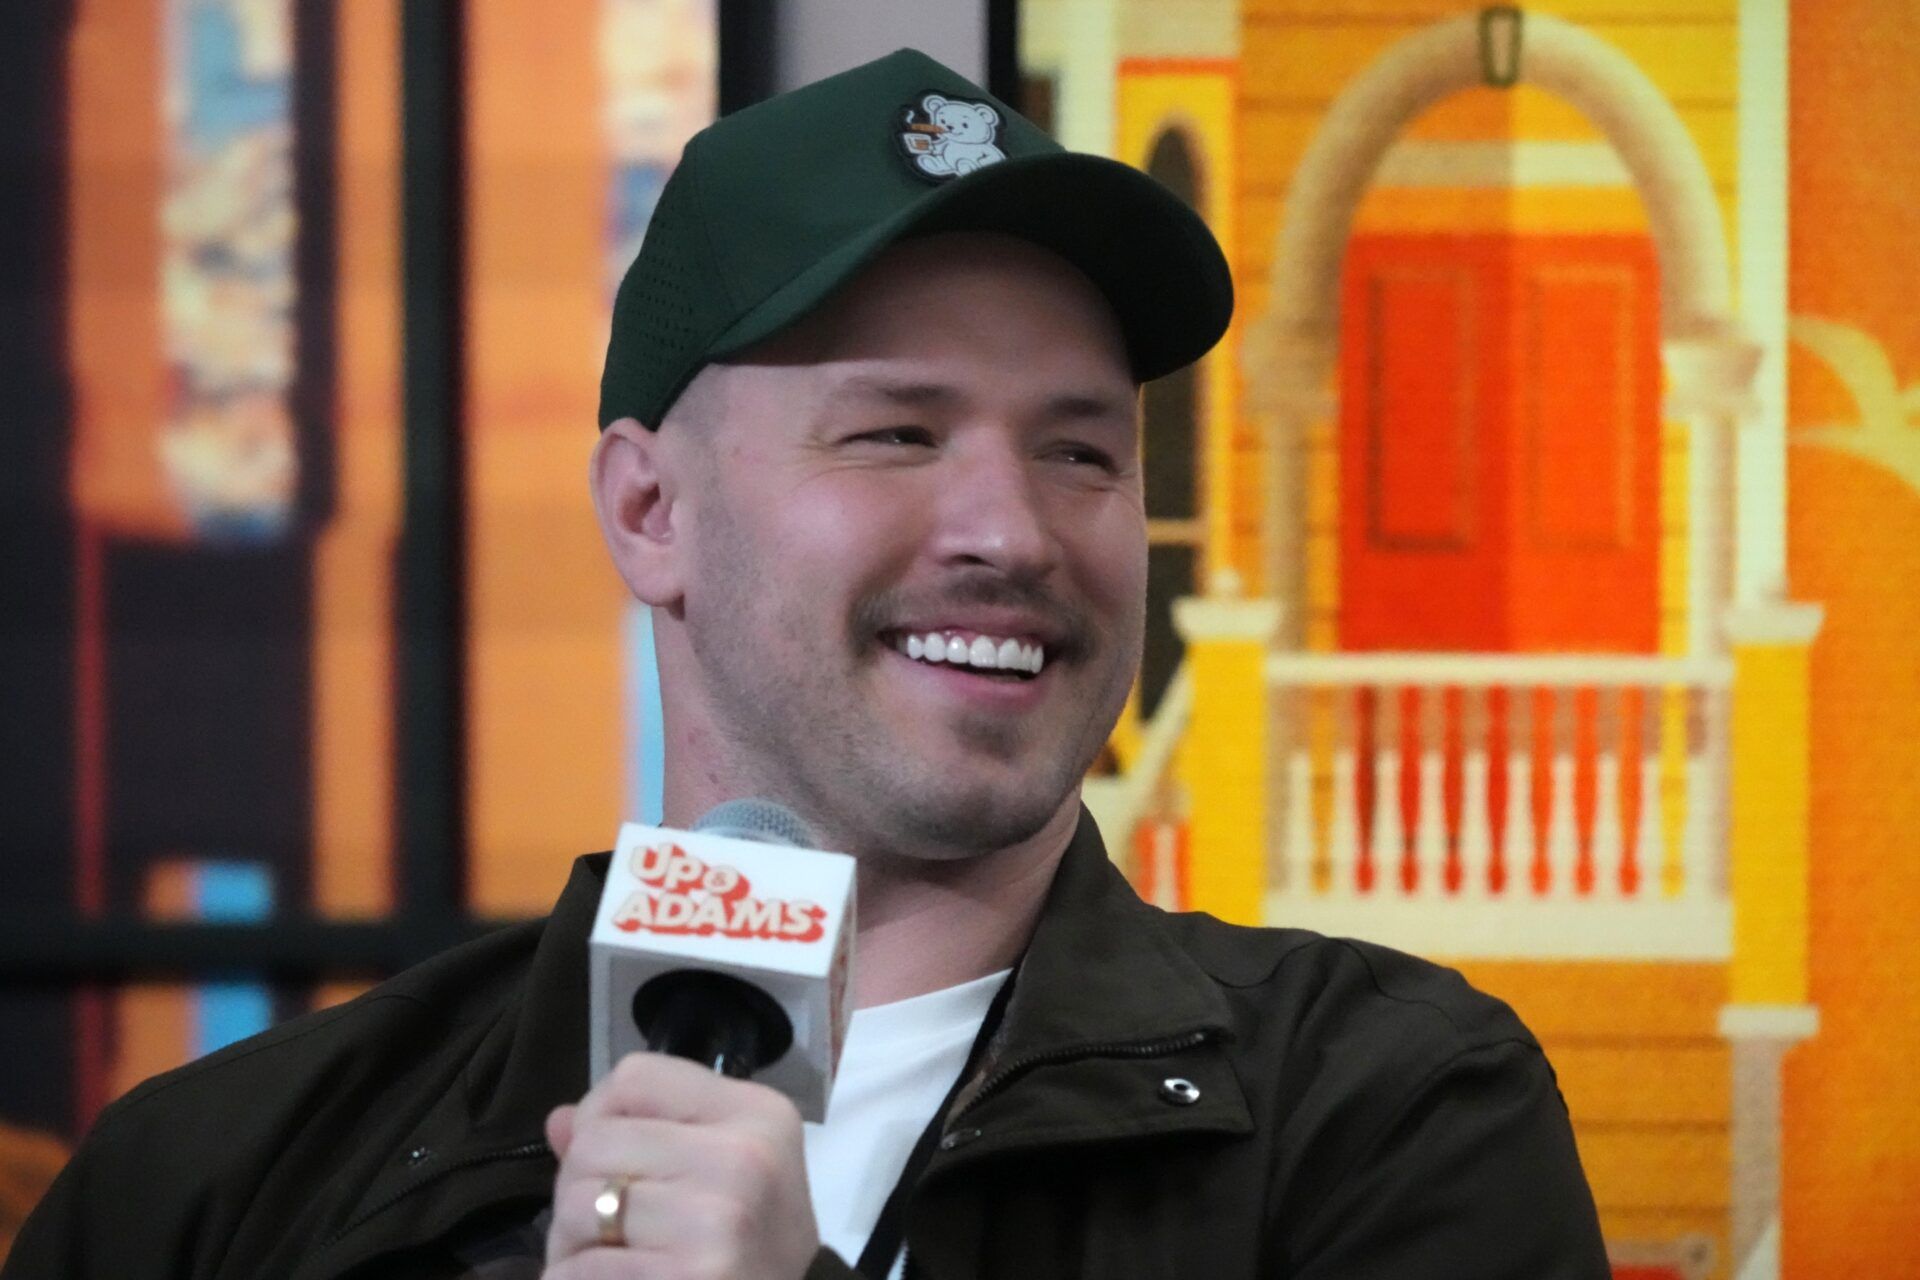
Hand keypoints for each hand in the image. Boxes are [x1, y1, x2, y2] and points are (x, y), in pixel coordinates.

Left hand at [543, 1051, 819, 1278]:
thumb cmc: (755, 1245)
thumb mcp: (729, 1169)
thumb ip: (646, 1133)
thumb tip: (560, 1122)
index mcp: (755, 1113)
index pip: (635, 1077)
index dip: (601, 1114)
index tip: (616, 1158)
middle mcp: (742, 1158)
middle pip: (595, 1142)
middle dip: (581, 1190)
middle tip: (609, 1228)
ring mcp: (716, 1221)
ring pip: (578, 1206)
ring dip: (572, 1243)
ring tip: (610, 1259)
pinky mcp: (688, 1276)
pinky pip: (580, 1269)